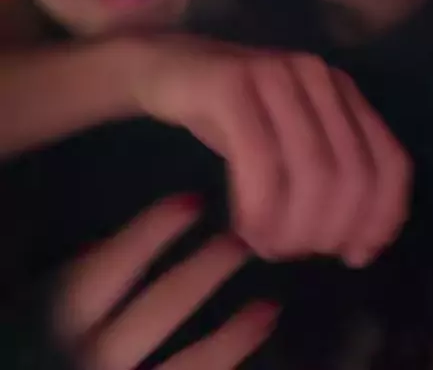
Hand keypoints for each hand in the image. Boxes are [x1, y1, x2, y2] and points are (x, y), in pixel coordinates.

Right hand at [54, 196, 277, 369]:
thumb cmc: (41, 332)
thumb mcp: (42, 300)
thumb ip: (76, 278)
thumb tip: (108, 243)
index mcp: (62, 321)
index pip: (109, 270)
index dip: (151, 234)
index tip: (193, 203)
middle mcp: (94, 358)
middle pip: (157, 312)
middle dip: (202, 273)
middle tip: (240, 241)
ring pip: (185, 364)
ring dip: (232, 335)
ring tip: (266, 303)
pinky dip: (228, 358)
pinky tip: (260, 328)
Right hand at [138, 38, 411, 265]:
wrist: (161, 67)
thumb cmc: (230, 115)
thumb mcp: (287, 146)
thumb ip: (329, 180)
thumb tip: (361, 247)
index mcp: (342, 90)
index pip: (391, 162)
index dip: (381, 218)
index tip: (353, 258)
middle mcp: (317, 75)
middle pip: (352, 174)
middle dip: (327, 231)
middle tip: (292, 253)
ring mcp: (275, 74)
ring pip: (313, 170)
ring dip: (293, 227)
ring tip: (266, 245)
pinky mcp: (231, 84)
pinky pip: (260, 160)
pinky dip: (259, 207)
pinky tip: (245, 227)